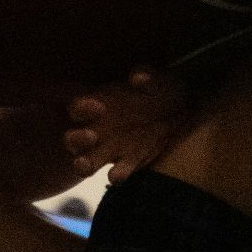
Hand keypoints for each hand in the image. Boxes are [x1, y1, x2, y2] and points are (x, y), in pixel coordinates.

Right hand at [62, 69, 189, 180]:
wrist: (178, 111)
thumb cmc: (157, 90)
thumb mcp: (155, 79)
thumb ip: (145, 76)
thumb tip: (138, 77)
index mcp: (96, 105)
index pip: (77, 108)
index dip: (82, 108)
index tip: (98, 107)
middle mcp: (95, 129)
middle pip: (72, 140)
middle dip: (76, 140)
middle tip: (91, 136)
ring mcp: (109, 150)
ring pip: (85, 162)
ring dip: (83, 164)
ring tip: (86, 165)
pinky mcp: (127, 164)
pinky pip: (116, 174)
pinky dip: (116, 175)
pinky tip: (119, 174)